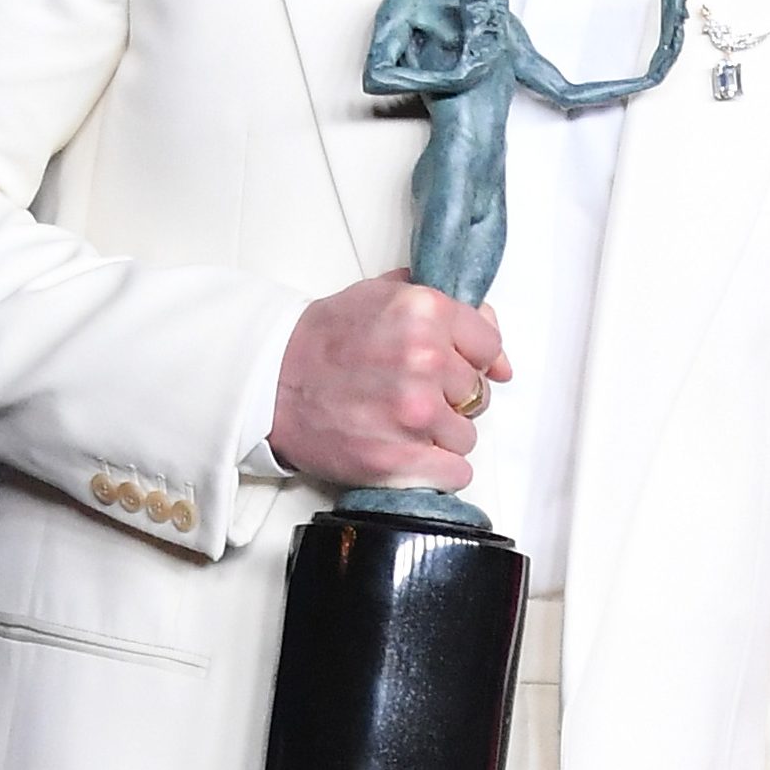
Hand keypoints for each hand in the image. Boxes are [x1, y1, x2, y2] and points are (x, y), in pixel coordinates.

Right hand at [267, 270, 509, 487]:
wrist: (271, 381)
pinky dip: (436, 469)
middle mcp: (426, 360)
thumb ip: (446, 309)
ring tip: (401, 423)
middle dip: (451, 398)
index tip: (450, 368)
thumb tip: (498, 354)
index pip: (490, 347)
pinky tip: (407, 452)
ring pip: (466, 436)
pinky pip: (454, 472)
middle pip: (479, 394)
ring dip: (441, 435)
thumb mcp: (381, 297)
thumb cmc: (324, 341)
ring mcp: (415, 413)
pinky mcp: (401, 458)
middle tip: (411, 394)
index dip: (471, 360)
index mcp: (425, 312)